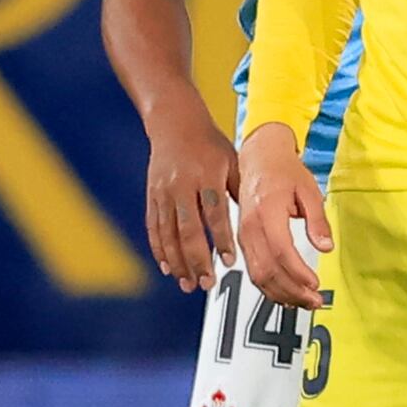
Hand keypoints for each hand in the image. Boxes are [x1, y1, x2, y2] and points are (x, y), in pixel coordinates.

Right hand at [143, 98, 238, 292]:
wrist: (174, 123)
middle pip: (188, 229)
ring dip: (178, 262)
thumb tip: (255, 222)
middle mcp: (182, 184)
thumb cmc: (209, 144)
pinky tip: (168, 268)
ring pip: (168, 234)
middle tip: (208, 283)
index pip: (215, 212)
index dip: (221, 239)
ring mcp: (163, 192)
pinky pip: (154, 228)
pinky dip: (160, 250)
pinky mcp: (151, 196)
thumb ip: (239, 191)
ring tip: (188, 283)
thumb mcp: (231, 161)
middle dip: (198, 259)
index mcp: (206, 174)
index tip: (230, 262)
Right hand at [232, 125, 329, 310]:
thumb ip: (317, 220)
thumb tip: (326, 246)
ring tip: (304, 301)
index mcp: (266, 212)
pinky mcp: (242, 240)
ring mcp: (242, 235)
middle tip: (315, 300)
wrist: (259, 157)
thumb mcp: (309, 190)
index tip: (315, 283)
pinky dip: (268, 286)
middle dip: (292, 290)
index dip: (298, 273)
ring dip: (281, 293)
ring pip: (257, 275)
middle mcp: (249, 226)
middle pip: (267, 269)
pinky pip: (252, 270)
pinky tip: (285, 292)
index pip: (281, 251)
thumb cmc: (283, 171)